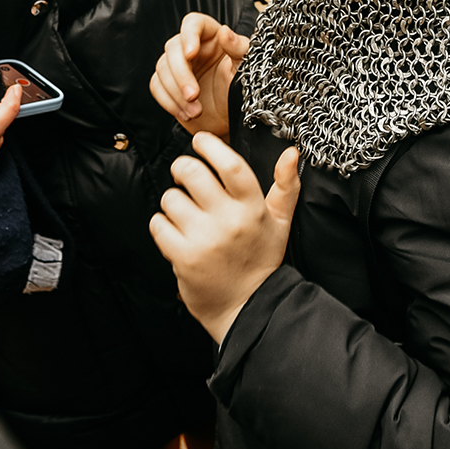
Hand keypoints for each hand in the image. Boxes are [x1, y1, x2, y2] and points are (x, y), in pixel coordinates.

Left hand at [148, 134, 300, 342]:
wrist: (246, 306)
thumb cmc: (260, 260)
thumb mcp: (280, 222)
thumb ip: (285, 186)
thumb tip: (291, 153)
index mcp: (253, 208)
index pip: (230, 165)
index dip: (210, 146)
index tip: (200, 141)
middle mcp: (229, 221)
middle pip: (192, 173)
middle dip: (182, 168)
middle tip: (184, 175)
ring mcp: (205, 240)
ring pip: (171, 198)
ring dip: (173, 202)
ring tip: (185, 215)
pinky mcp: (184, 258)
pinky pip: (158, 224)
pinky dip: (162, 225)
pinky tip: (176, 234)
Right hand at [150, 12, 250, 136]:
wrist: (229, 118)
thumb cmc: (240, 90)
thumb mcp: (245, 68)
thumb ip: (238, 48)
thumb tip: (225, 32)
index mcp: (212, 36)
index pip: (194, 23)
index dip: (189, 35)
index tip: (191, 54)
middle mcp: (192, 46)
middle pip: (173, 48)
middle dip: (182, 75)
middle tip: (193, 95)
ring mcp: (177, 65)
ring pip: (162, 68)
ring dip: (176, 92)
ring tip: (195, 111)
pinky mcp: (167, 83)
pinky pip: (156, 86)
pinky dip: (169, 101)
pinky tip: (185, 113)